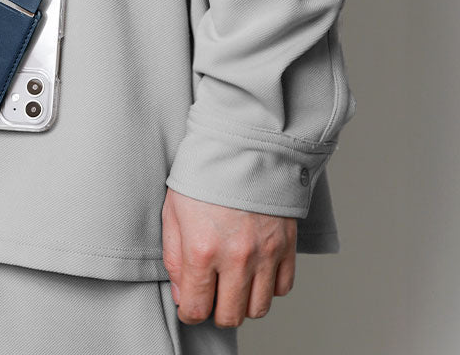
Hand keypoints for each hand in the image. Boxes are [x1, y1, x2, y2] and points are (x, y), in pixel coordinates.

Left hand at [161, 187, 296, 327]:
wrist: (240, 144)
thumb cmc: (202, 173)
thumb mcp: (172, 211)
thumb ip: (174, 258)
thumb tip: (182, 295)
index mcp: (202, 249)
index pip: (197, 308)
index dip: (189, 311)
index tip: (189, 304)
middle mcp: (236, 257)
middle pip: (230, 316)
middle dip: (216, 311)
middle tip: (211, 294)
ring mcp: (265, 253)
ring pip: (258, 308)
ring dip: (243, 302)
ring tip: (232, 281)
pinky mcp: (287, 245)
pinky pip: (282, 288)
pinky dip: (269, 286)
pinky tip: (255, 269)